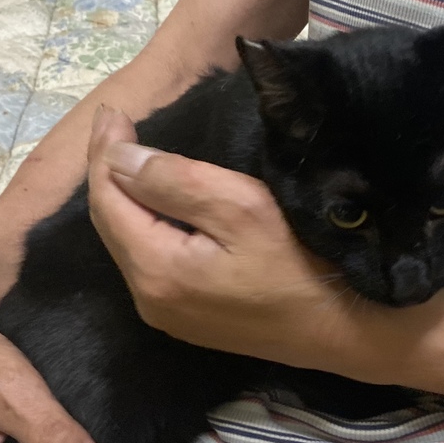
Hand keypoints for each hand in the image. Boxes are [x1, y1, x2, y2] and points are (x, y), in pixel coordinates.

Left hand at [88, 108, 352, 369]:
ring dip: (125, 200)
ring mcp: (166, 315)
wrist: (339, 331)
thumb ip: (174, 181)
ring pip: (128, 245)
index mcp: (156, 269)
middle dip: (108, 173)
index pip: (108, 200)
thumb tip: (119, 159)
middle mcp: (148, 298)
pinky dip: (143, 228)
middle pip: (111, 225)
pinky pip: (148, 264)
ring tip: (128, 160)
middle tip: (115, 128)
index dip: (104, 153)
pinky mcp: (186, 320)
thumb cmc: (299, 265)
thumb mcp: (241, 209)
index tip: (113, 111)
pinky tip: (154, 208)